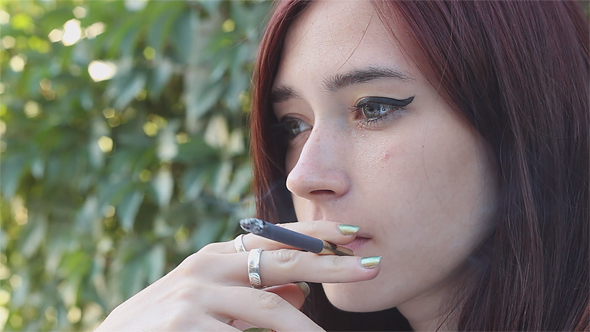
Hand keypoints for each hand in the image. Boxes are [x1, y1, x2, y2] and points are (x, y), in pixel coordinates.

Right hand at [94, 221, 379, 330]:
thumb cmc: (169, 324)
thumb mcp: (212, 303)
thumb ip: (253, 292)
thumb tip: (302, 294)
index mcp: (217, 257)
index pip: (275, 239)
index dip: (315, 236)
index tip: (352, 235)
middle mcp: (208, 266)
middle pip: (282, 261)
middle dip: (330, 265)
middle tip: (372, 267)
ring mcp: (195, 293)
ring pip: (269, 307)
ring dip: (306, 328)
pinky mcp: (185, 323)